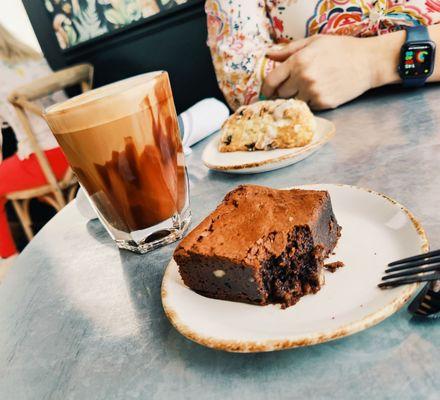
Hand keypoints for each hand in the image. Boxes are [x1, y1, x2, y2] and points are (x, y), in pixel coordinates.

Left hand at [262, 35, 378, 109]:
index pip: (271, 81)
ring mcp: (314, 92)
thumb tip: (268, 55)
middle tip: (293, 86)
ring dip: (298, 97)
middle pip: (281, 94)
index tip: (267, 92)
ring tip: (311, 87)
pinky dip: (312, 102)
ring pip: (295, 102)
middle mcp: (304, 78)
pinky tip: (322, 91)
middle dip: (284, 91)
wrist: (369, 62)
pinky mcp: (324, 104)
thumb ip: (289, 50)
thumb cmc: (341, 49)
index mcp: (298, 61)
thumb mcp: (314, 42)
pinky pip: (309, 107)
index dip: (266, 88)